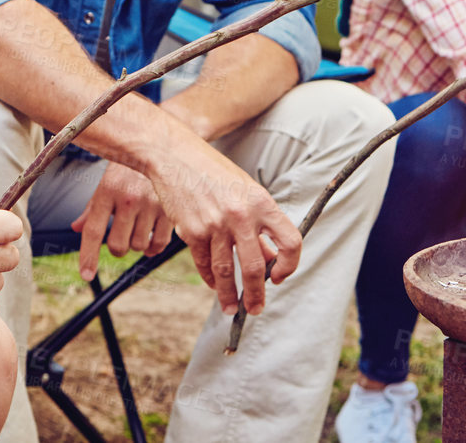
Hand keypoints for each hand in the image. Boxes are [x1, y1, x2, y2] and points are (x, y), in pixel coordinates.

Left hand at [71, 162, 174, 281]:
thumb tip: (76, 228)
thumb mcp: (107, 181)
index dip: (88, 256)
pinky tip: (151, 236)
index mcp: (108, 189)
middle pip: (117, 245)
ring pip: (138, 247)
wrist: (162, 145)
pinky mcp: (171, 209)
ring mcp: (152, 204)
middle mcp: (129, 197)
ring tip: (138, 227)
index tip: (86, 275)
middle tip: (119, 236)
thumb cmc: (130, 166)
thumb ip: (92, 207)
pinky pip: (159, 244)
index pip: (94, 231)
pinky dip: (153, 247)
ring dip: (135, 244)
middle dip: (116, 247)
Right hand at [149, 145, 300, 316]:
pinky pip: (204, 264)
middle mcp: (241, 215)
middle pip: (255, 267)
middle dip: (256, 294)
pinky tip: (213, 284)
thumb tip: (269, 258)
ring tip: (230, 308)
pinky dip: (209, 278)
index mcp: (261, 202)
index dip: (290, 264)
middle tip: (255, 308)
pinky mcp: (192, 232)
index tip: (280, 276)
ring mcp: (215, 225)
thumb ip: (260, 224)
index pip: (290, 241)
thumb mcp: (246, 190)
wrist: (175, 156)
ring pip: (226, 272)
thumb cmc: (214, 171)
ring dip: (228, 296)